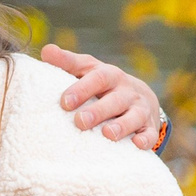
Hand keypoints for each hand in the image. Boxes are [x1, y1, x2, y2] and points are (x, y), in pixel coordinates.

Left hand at [41, 43, 167, 150]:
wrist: (140, 97)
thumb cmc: (104, 85)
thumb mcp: (88, 70)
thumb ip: (68, 63)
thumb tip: (46, 50)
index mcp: (109, 76)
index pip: (97, 78)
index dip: (82, 89)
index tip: (65, 102)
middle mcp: (126, 91)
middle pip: (114, 100)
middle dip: (98, 111)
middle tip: (80, 121)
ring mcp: (139, 109)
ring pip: (134, 116)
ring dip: (121, 125)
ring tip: (107, 134)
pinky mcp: (148, 127)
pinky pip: (149, 133)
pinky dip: (145, 139)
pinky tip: (137, 145)